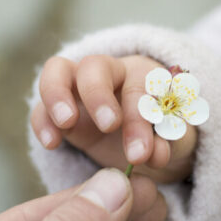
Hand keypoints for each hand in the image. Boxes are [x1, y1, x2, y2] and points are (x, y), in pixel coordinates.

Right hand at [31, 55, 197, 182]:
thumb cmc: (165, 138)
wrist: (148, 148)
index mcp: (145, 75)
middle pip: (95, 66)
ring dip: (58, 95)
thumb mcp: (178, 141)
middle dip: (99, 96)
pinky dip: (42, 121)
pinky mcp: (60, 110)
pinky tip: (51, 144)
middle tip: (109, 126)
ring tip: (66, 124)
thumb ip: (169, 144)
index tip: (141, 154)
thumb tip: (154, 153)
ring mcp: (80, 88)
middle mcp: (111, 74)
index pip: (139, 86)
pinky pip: (42, 106)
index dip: (139, 118)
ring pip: (58, 71)